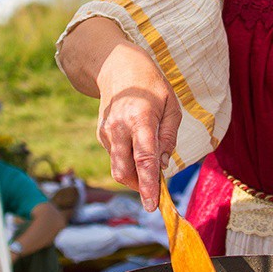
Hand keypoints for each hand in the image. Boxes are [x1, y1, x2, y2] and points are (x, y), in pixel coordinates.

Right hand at [95, 45, 181, 210]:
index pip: (144, 159)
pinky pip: (116, 157)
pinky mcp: (101, 134)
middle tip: (155, 190)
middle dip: (139, 186)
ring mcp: (106, 132)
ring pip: (118, 167)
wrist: (117, 67)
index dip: (148, 184)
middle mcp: (118, 128)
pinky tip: (137, 144)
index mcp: (140, 119)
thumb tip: (162, 165)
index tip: (152, 205)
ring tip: (150, 161)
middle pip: (124, 171)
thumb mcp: (171, 106)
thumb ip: (169, 137)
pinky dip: (129, 160)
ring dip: (135, 174)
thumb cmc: (151, 86)